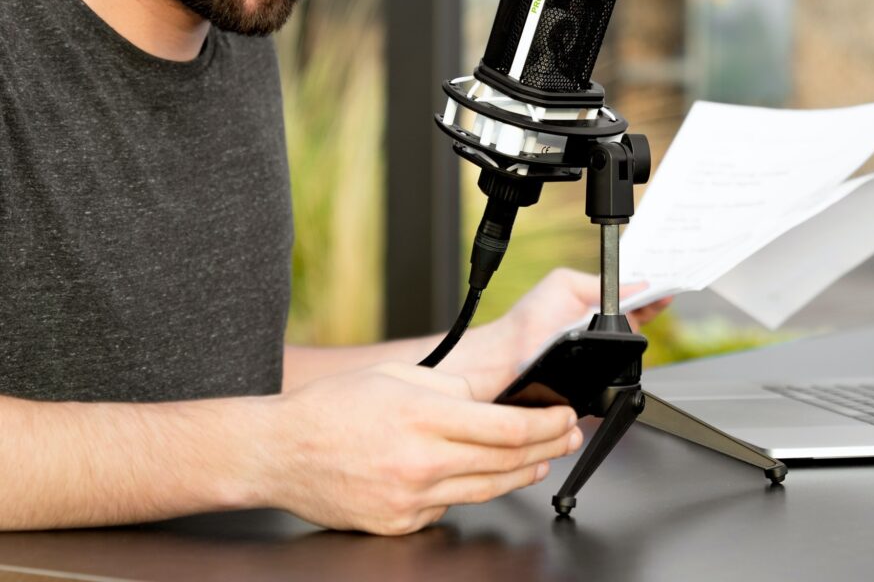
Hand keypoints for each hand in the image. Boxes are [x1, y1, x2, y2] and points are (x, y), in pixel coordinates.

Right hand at [265, 361, 582, 534]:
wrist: (281, 451)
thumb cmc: (333, 408)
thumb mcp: (396, 376)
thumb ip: (450, 388)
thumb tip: (488, 400)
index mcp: (421, 415)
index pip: (505, 428)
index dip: (545, 424)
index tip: (563, 416)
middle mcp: (419, 460)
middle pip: (504, 461)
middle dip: (547, 447)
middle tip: (568, 436)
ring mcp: (409, 497)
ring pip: (484, 490)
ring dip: (521, 475)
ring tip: (542, 461)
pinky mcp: (398, 522)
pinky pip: (448, 507)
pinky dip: (470, 490)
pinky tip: (483, 477)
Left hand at [462, 269, 672, 397]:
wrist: (509, 358)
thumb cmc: (529, 321)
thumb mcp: (564, 285)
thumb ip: (598, 282)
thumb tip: (634, 283)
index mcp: (594, 304)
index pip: (632, 295)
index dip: (651, 288)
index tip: (668, 278)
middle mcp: (602, 330)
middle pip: (641, 317)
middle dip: (654, 303)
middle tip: (665, 289)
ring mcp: (603, 355)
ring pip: (636, 343)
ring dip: (644, 326)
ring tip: (655, 303)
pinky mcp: (601, 377)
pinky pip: (623, 368)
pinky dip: (631, 355)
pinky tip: (633, 338)